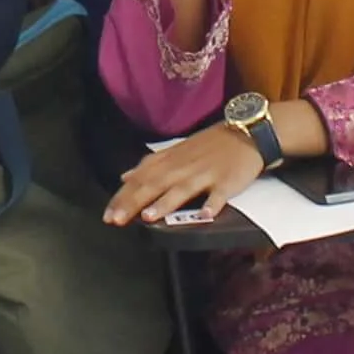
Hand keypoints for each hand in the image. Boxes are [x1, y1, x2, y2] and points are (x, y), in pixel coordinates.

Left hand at [107, 121, 267, 226]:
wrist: (246, 133)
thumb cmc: (209, 145)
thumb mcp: (176, 151)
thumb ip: (150, 166)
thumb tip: (125, 177)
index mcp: (170, 160)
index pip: (140, 179)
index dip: (122, 197)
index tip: (107, 215)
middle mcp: (183, 166)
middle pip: (154, 185)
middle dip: (133, 202)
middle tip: (116, 220)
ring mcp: (205, 174)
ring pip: (182, 189)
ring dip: (165, 203)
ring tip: (149, 216)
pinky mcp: (227, 181)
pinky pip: (219, 194)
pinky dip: (212, 204)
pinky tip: (205, 215)